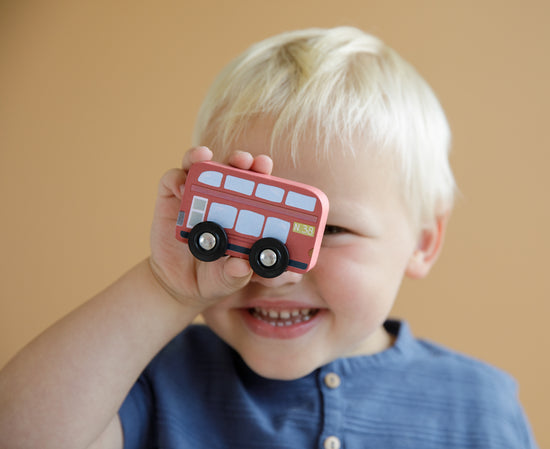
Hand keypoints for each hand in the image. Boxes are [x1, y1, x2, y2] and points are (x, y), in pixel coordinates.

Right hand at [149, 146, 272, 308]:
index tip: (265, 166)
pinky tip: (181, 187)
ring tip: (205, 157)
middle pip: (233, 169)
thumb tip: (241, 266)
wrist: (179, 285)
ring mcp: (195, 195)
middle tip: (245, 161)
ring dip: (203, 157)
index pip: (258, 185)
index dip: (263, 172)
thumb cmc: (214, 277)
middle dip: (241, 160)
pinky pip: (171, 180)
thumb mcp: (228, 279)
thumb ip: (236, 275)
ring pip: (200, 165)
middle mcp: (222, 197)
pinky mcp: (170, 200)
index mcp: (246, 211)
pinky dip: (176, 178)